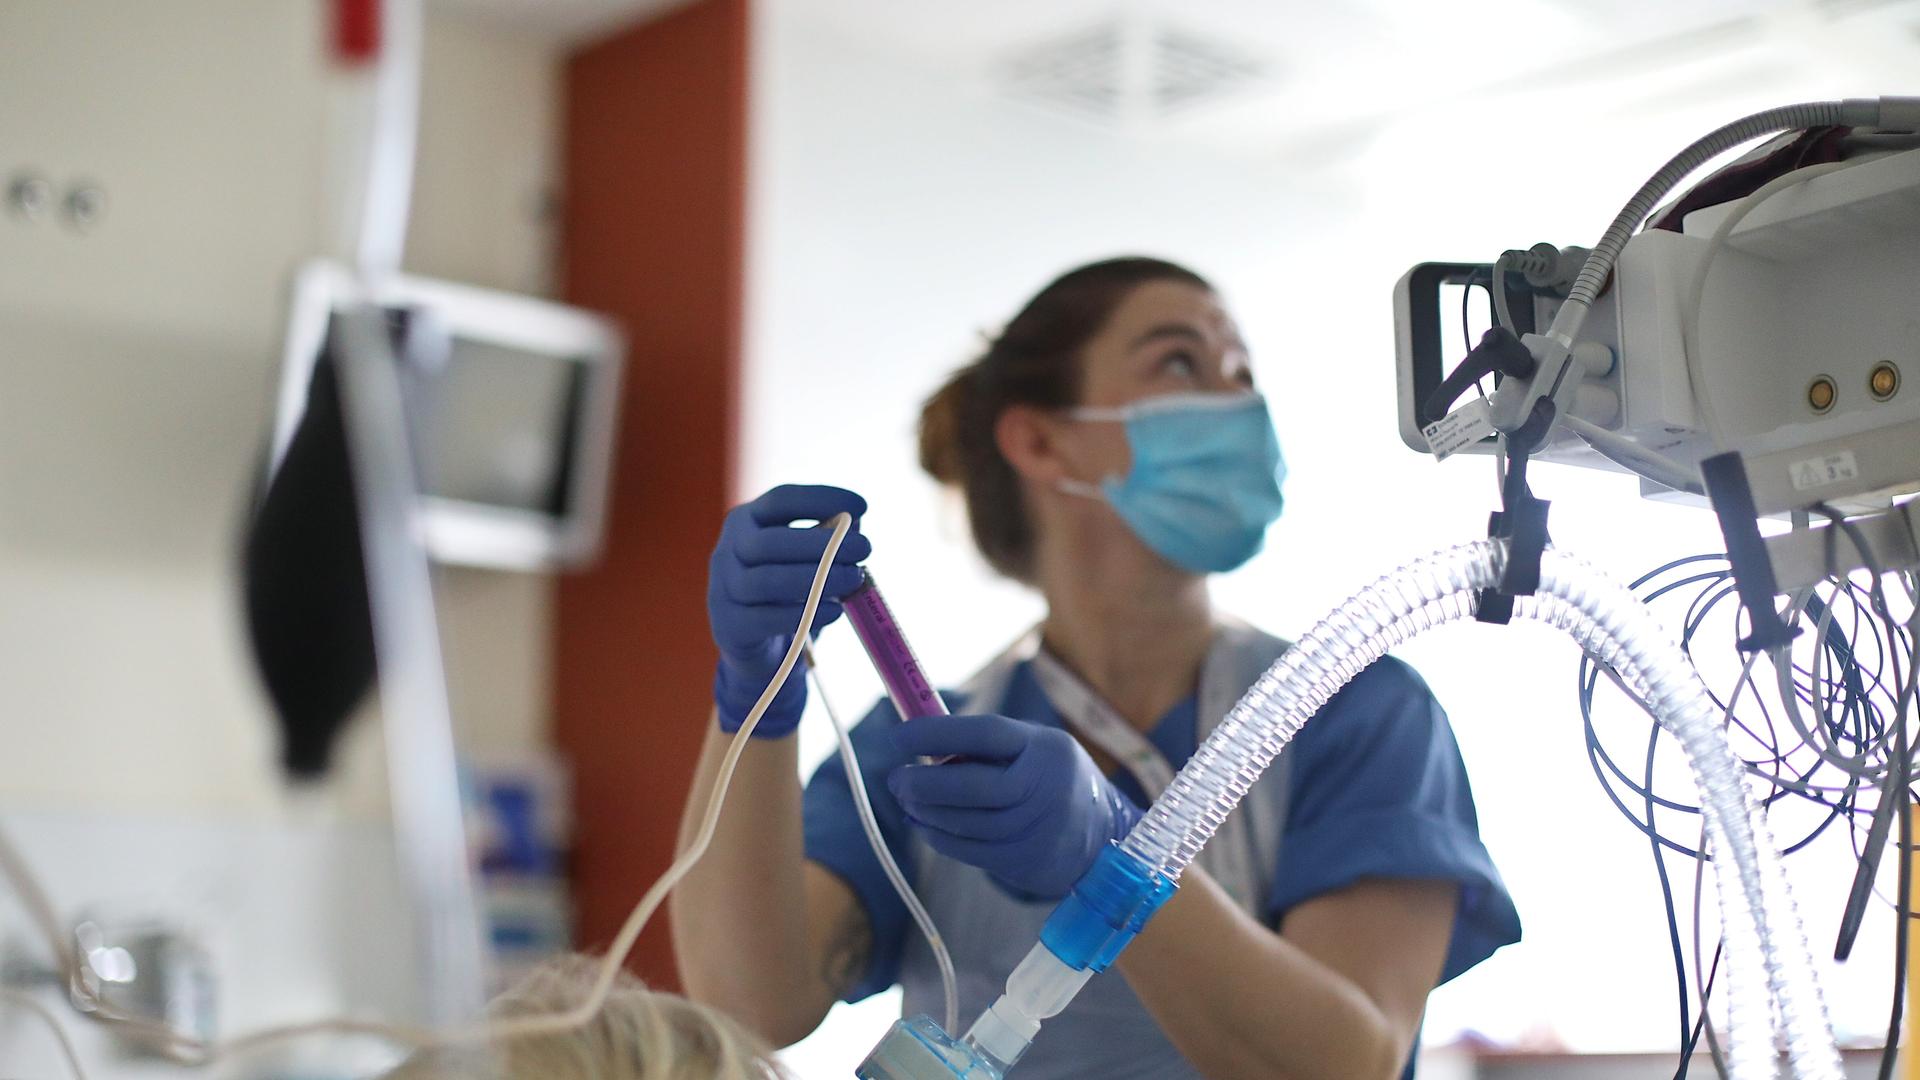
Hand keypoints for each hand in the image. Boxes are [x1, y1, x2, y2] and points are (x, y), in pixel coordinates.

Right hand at [707, 484, 870, 737]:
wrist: (759, 645)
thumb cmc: (789, 590)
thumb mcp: (805, 557)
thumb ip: (828, 539)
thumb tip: (855, 527)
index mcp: (747, 521)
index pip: (780, 500)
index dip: (821, 499)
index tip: (862, 506)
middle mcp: (728, 550)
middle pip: (770, 542)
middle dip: (823, 544)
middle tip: (866, 547)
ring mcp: (723, 589)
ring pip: (766, 581)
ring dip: (818, 579)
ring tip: (855, 579)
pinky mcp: (730, 627)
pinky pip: (765, 619)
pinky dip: (805, 613)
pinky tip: (836, 611)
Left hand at [888, 714, 1142, 899]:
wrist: (1104, 839)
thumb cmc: (1053, 780)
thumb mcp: (1037, 748)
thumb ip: (989, 746)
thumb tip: (921, 742)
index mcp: (1046, 748)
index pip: (985, 734)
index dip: (936, 733)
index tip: (898, 736)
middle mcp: (1044, 788)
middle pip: (971, 786)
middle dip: (923, 782)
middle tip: (895, 777)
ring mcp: (1035, 830)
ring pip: (964, 822)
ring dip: (924, 811)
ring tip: (906, 798)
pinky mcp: (1023, 862)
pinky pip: (967, 850)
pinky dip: (937, 836)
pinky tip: (922, 823)